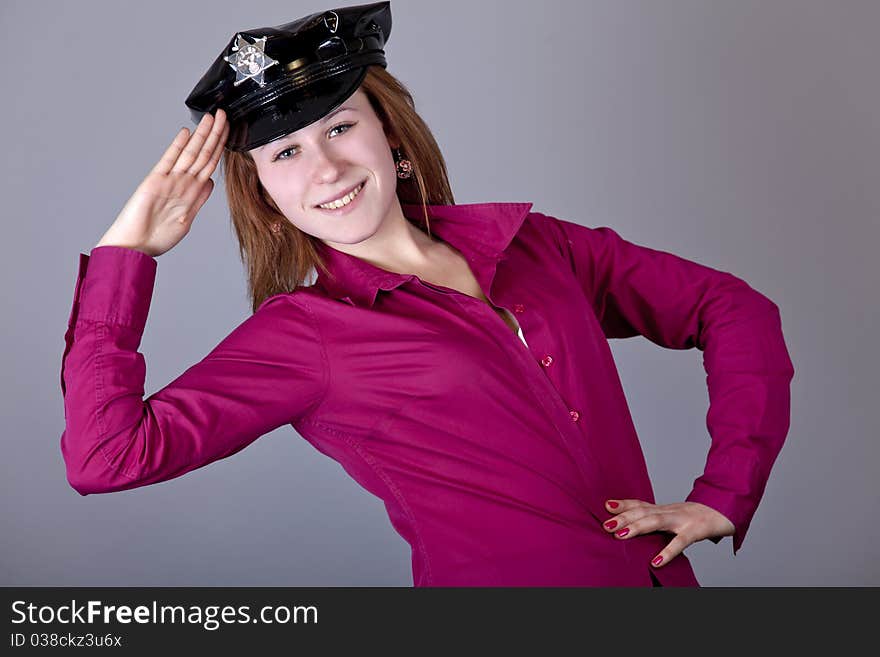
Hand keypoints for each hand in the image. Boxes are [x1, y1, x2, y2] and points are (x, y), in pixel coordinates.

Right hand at [95, 108, 229, 257]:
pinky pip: (169, 161)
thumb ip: (199, 199)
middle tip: (224, 115)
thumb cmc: (156, 236)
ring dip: (203, 135)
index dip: (220, 147)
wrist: (135, 246)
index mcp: (191, 192)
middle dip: (215, 134)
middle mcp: (181, 183)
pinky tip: (186, 133)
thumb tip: (211, 183)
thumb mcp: (186, 218)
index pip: (210, 163)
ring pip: (191, 154)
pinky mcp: (154, 182)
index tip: (228, 132)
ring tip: (213, 117)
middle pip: (203, 153)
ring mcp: (169, 181)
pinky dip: (177, 147)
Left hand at [602, 499, 734, 567]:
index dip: (624, 504)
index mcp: (665, 508)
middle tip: (605, 524)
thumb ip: (659, 521)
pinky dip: (667, 551)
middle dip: (624, 517)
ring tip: (620, 535)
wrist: (726, 509)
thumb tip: (638, 530)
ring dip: (637, 527)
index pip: (641, 504)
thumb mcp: (676, 516)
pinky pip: (680, 542)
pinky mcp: (695, 531)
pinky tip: (656, 561)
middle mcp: (670, 511)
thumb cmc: (698, 517)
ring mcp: (682, 520)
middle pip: (643, 511)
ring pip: (656, 521)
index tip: (606, 505)